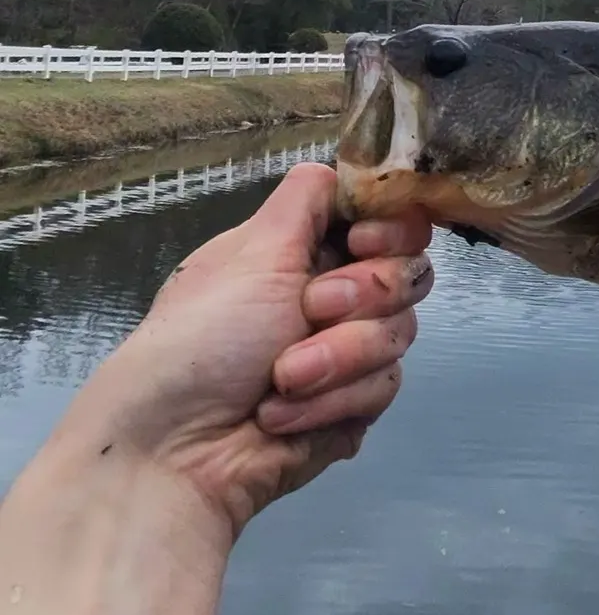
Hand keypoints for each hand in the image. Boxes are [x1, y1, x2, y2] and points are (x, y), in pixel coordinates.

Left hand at [0, 164, 433, 614]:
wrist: (175, 450)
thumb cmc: (202, 340)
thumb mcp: (250, 255)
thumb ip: (305, 202)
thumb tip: (338, 163)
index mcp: (305, 252)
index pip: (388, 224)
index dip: (389, 233)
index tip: (362, 244)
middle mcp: (334, 296)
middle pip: (407, 277)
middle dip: (360, 299)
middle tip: (308, 313)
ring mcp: (349, 354)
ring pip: (399, 338)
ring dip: (337, 360)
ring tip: (280, 382)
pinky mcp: (355, 407)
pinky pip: (384, 390)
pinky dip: (332, 404)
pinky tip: (282, 418)